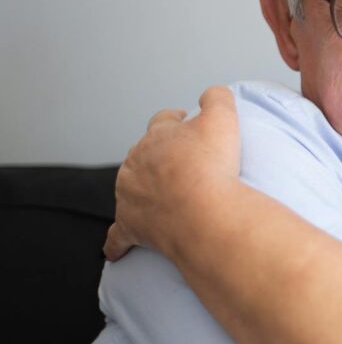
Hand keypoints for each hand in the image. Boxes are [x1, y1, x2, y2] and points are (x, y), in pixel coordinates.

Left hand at [104, 86, 240, 260]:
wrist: (204, 214)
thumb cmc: (213, 167)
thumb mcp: (224, 118)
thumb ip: (217, 98)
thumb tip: (212, 93)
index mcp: (157, 136)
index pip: (163, 121)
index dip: (176, 122)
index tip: (187, 124)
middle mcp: (137, 163)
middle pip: (143, 153)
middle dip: (158, 155)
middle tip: (182, 163)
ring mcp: (131, 196)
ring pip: (130, 187)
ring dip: (142, 189)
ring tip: (164, 195)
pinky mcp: (131, 226)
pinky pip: (118, 235)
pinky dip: (116, 242)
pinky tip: (115, 251)